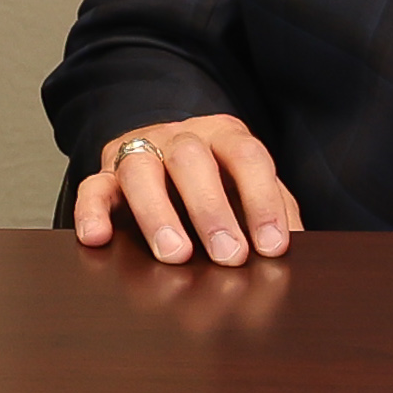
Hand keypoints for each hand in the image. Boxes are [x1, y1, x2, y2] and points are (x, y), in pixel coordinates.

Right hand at [71, 114, 300, 266]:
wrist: (165, 151)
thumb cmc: (217, 180)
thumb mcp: (250, 188)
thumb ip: (275, 210)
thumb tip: (300, 248)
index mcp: (223, 135)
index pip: (246, 156)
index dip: (262, 200)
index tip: (272, 246)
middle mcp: (179, 137)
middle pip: (191, 158)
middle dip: (212, 209)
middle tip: (229, 256)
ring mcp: (137, 152)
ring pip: (139, 169)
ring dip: (157, 213)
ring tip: (175, 255)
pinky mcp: (104, 174)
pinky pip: (91, 186)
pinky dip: (91, 211)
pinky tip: (97, 239)